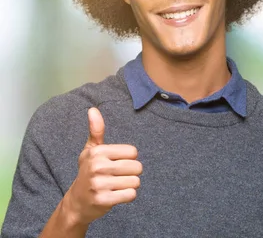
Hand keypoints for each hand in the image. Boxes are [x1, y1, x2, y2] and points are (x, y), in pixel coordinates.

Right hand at [62, 107, 142, 225]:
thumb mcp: (91, 150)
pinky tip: (116, 195)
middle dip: (131, 173)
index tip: (116, 163)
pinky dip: (127, 196)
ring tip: (115, 186)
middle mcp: (97, 166)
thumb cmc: (88, 172)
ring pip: (135, 182)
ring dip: (129, 185)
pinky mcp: (104, 200)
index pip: (133, 152)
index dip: (129, 159)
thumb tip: (93, 109)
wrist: (77, 202)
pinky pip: (131, 195)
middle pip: (137, 167)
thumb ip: (96, 131)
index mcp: (97, 152)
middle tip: (117, 177)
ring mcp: (99, 184)